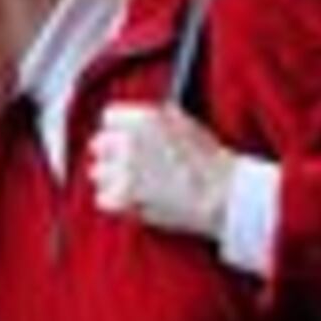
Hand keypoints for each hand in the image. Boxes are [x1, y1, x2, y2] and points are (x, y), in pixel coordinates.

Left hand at [89, 102, 238, 240]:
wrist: (223, 194)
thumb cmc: (211, 163)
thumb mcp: (185, 124)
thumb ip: (156, 118)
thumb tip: (139, 119)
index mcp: (145, 118)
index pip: (109, 117)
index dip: (117, 130)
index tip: (123, 139)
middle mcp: (130, 140)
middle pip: (98, 145)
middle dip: (111, 155)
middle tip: (129, 166)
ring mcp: (125, 170)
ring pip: (98, 173)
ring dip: (112, 180)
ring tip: (135, 186)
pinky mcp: (124, 197)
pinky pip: (102, 199)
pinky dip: (116, 203)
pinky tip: (134, 201)